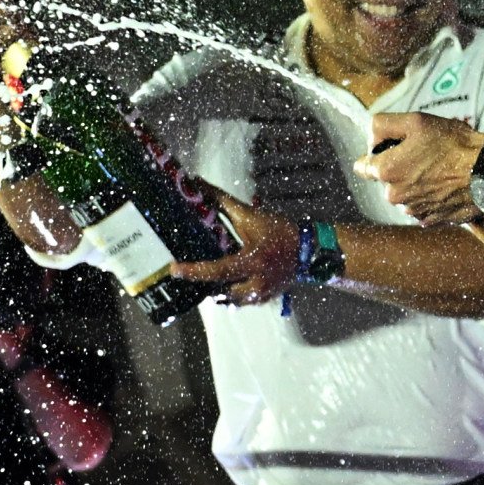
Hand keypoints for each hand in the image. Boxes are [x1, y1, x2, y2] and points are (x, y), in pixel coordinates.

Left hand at [170, 193, 300, 305]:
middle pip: (220, 292)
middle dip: (204, 284)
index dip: (194, 271)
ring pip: (231, 300)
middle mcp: (256, 283)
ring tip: (207, 279)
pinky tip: (227, 283)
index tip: (174, 270)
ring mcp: (262, 295)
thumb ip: (222, 201)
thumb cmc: (279, 230)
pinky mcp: (266, 299)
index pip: (216, 271)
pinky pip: (243, 301)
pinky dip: (232, 293)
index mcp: (251, 262)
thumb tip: (197, 183)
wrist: (310, 250)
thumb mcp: (251, 215)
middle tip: (187, 274)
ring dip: (218, 290)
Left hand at [364, 111, 483, 225]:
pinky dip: (430, 196)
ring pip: (405, 193)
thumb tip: (371, 137)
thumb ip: (383, 125)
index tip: (395, 147)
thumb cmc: (452, 145)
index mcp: (386, 171)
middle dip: (400, 167)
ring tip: (439, 169)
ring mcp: (413, 210)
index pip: (363, 165)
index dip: (378, 152)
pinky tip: (445, 184)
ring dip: (416, 182)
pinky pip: (422, 205)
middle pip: (387, 179)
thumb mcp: (415, 121)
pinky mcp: (430, 219)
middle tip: (425, 154)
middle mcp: (395, 195)